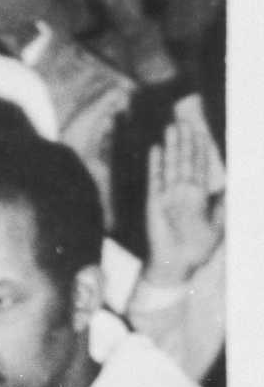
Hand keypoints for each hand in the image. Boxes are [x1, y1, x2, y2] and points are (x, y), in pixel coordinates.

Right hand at [143, 117, 223, 288]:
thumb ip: (224, 204)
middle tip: (184, 121)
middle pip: (185, 161)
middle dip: (185, 141)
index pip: (200, 166)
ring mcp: (167, 196)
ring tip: (172, 128)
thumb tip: (233, 186)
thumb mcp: (220, 225)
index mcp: (198, 196)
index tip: (200, 132)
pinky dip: (155, 165)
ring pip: (171, 166)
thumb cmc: (197, 248)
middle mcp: (182, 192)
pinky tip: (155, 150)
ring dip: (172, 147)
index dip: (200, 149)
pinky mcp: (154, 203)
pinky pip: (154, 180)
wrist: (177, 265)